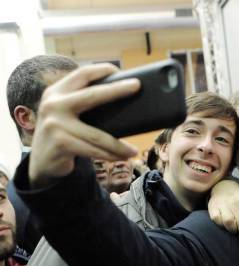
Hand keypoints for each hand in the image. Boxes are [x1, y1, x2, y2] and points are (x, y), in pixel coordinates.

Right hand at [29, 64, 139, 187]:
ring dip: (119, 146)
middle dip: (117, 89)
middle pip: (92, 95)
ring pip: (98, 135)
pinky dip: (111, 156)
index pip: (81, 74)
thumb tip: (122, 98)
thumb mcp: (66, 114)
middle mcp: (53, 105)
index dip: (102, 69)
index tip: (120, 71)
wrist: (42, 162)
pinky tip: (122, 158)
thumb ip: (82, 104)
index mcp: (56, 92)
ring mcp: (55, 124)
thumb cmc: (63, 135)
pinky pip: (94, 150)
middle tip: (137, 86)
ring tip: (134, 151)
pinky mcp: (61, 143)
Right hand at [208, 179, 238, 255]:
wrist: (222, 186)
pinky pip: (217, 220)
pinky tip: (223, 225)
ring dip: (233, 230)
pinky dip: (221, 225)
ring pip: (229, 222)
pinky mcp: (213, 207)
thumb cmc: (238, 199)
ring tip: (234, 232)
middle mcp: (236, 204)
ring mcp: (224, 205)